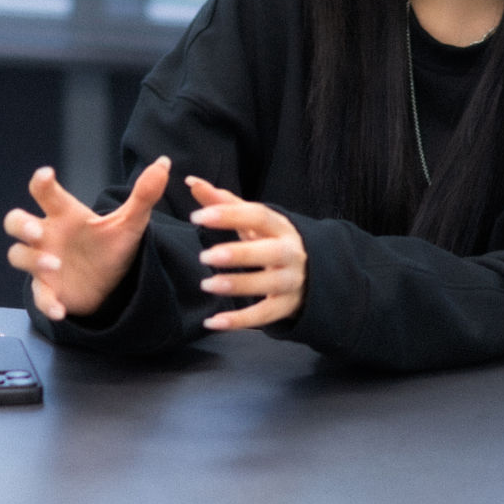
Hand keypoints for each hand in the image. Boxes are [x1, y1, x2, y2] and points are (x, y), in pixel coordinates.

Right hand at [3, 157, 170, 319]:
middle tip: (36, 230)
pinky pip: (39, 296)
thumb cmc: (111, 246)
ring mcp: (43, 263)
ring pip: (18, 255)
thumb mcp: (130, 222)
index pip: (45, 193)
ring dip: (33, 260)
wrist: (111, 284)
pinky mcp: (48, 290)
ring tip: (55, 265)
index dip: (41, 182)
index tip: (46, 175)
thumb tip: (164, 163)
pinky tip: (61, 309)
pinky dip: (47, 303)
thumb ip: (144, 195)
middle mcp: (48, 235)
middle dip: (21, 224)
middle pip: (15, 221)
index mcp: (64, 215)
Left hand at [187, 175, 307, 329]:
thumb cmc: (270, 240)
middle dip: (237, 254)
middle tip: (205, 256)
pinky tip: (213, 322)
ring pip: (268, 285)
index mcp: (280, 226)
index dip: (228, 215)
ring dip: (237, 286)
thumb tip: (192, 182)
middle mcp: (290, 252)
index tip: (197, 217)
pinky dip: (239, 321)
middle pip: (268, 252)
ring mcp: (291, 281)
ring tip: (207, 285)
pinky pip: (264, 316)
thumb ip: (223, 202)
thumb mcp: (252, 221)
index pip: (257, 216)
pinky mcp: (286, 307)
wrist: (311, 272)